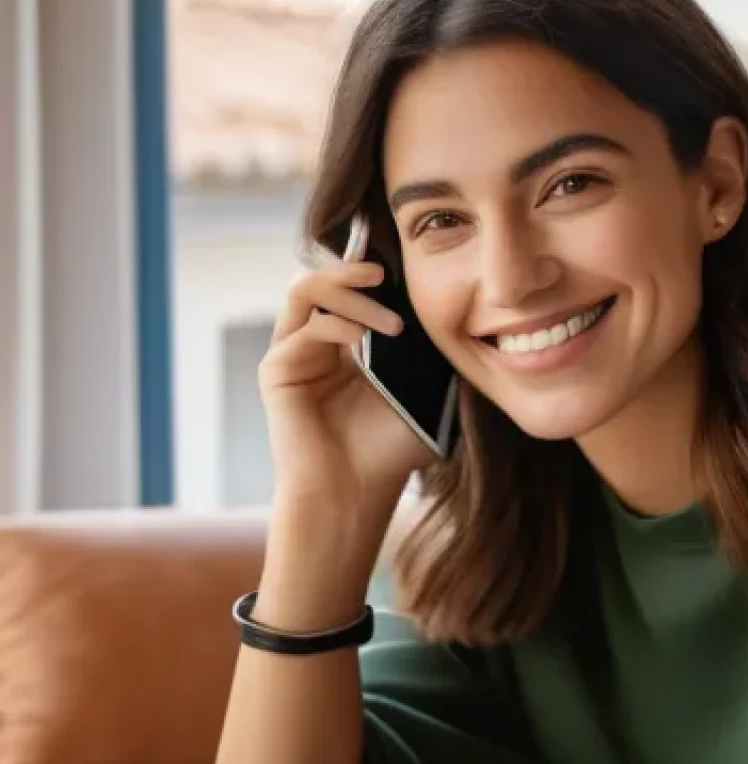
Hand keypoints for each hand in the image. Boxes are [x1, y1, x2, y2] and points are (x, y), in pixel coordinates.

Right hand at [259, 260, 435, 504]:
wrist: (356, 494)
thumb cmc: (390, 452)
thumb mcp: (421, 392)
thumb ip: (427, 352)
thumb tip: (455, 311)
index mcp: (343, 346)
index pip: (350, 290)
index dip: (371, 275)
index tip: (407, 269)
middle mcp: (312, 345)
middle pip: (323, 280)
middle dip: (353, 269)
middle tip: (385, 272)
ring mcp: (291, 355)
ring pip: (306, 291)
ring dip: (348, 293)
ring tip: (390, 320)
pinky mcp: (276, 372)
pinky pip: (303, 328)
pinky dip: (336, 324)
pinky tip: (365, 340)